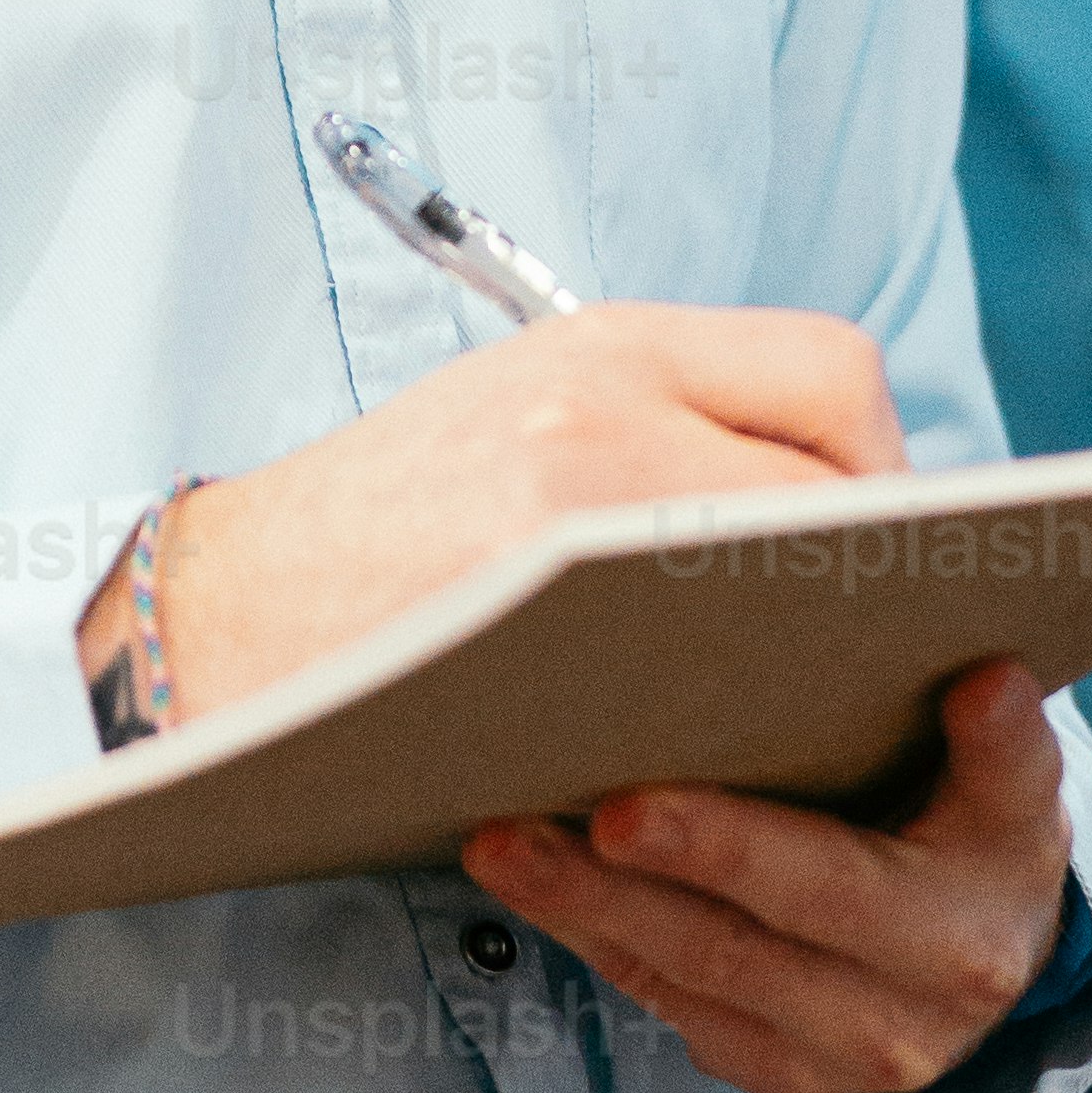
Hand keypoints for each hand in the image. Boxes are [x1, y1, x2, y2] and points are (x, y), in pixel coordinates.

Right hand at [104, 305, 902, 720]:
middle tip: (862, 635)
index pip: (834, 375)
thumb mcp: (516, 404)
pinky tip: (729, 748)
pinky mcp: (549, 655)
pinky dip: (745, 722)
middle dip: (871, 574)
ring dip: (825, 653)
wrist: (213, 618)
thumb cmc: (372, 524)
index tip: (864, 532)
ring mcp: (577, 536)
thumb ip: (665, 420)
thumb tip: (832, 506)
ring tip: (812, 695)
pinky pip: (713, 692)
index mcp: (607, 344)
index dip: (878, 463)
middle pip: (838, 492)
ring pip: (791, 599)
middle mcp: (603, 414)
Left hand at [461, 656, 1074, 1092]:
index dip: (725, 850)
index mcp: (957, 933)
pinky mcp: (781, 1077)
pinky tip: (539, 887)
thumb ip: (1005, 744)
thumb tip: (991, 683)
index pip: (829, 888)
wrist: (997, 955)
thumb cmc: (982, 837)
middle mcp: (897, 1017)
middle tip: (514, 830)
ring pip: (684, 979)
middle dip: (612, 885)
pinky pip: (671, 1005)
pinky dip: (599, 941)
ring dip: (579, 910)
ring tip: (496, 846)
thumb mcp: (1016, 790)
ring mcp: (832, 1060)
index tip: (623, 812)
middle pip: (732, 946)